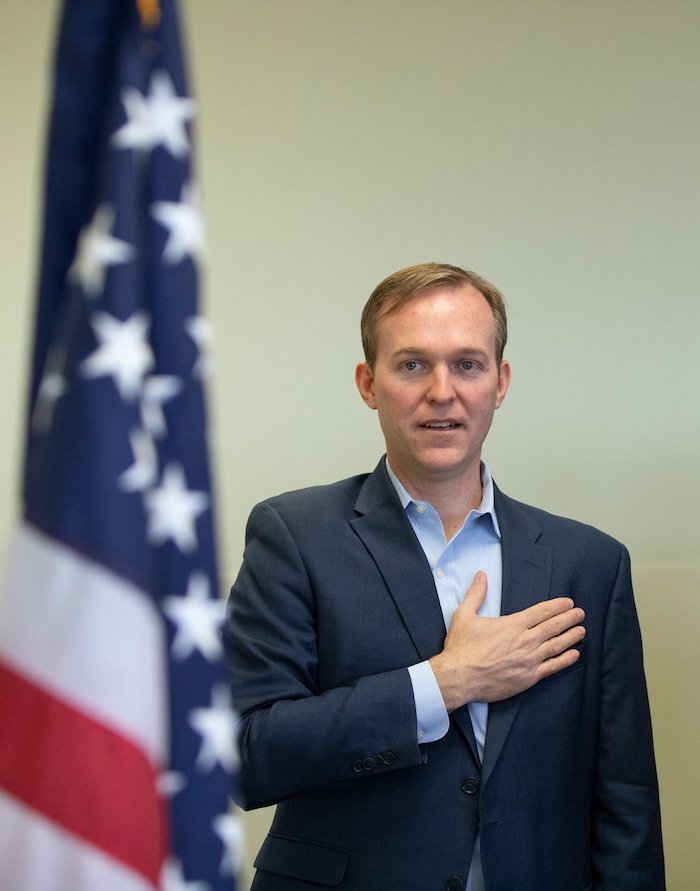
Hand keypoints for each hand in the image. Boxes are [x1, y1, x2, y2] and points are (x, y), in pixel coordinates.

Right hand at [429, 571, 585, 711]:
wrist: (459, 677)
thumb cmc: (461, 647)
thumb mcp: (464, 615)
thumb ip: (476, 594)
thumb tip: (480, 575)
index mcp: (512, 624)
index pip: (541, 611)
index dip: (557, 606)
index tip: (568, 603)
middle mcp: (525, 641)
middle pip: (553, 626)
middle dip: (569, 618)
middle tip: (580, 613)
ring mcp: (529, 660)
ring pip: (556, 645)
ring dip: (571, 636)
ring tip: (581, 630)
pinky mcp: (528, 677)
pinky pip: (552, 667)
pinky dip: (565, 660)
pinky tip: (574, 654)